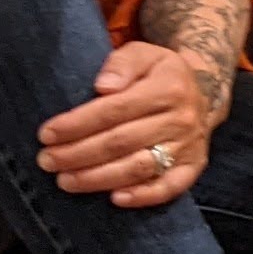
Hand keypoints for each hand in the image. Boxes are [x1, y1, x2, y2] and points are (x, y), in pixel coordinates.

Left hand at [39, 41, 219, 208]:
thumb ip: (121, 63)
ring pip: (140, 167)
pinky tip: (114, 200)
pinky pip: (170, 187)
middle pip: (122, 142)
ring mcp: (189, 146)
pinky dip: (143, 197)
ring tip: (66, 181)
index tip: (46, 134)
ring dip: (99, 178)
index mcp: (168, 88)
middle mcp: (181, 119)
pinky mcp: (193, 167)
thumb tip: (103, 86)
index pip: (115, 110)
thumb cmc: (160, 73)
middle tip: (46, 161)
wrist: (206, 92)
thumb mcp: (143, 53)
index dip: (78, 124)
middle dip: (79, 154)